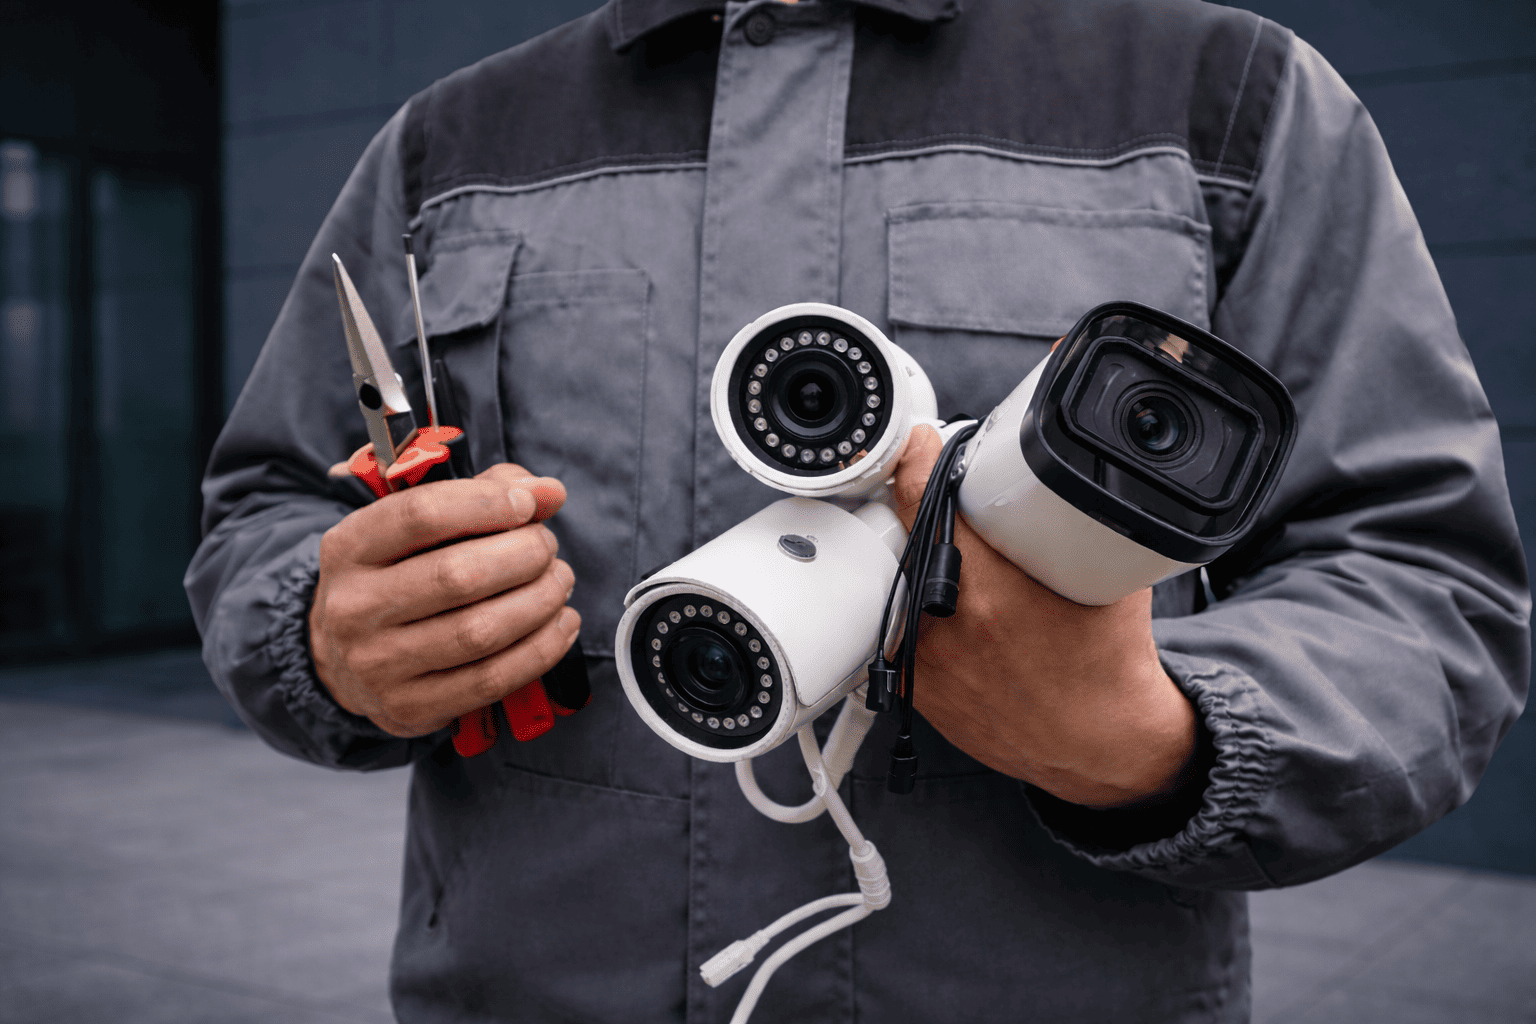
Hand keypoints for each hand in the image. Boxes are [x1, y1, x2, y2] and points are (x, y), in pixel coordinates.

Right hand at [309, 463, 580, 736]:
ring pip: (479, 632)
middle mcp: (353, 608)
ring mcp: (378, 665)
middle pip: (457, 576)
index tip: (528, 504)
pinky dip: (542, 649)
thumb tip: (550, 492)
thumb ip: (484, 493)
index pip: (421, 515)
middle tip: (547, 547)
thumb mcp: (419, 525)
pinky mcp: (410, 706)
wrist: (347, 660)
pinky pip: (492, 679)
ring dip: (540, 601)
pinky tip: (562, 623)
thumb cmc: (401, 574)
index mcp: (348, 548)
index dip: (488, 504)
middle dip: (523, 555)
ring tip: (559, 581)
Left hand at [891, 425, 1196, 807]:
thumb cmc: (1111, 665)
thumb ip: (1083, 523)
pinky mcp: (921, 692)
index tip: (918, 444)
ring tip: (953, 561)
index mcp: (991, 594)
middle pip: (905, 543)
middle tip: (940, 499)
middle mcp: (950, 629)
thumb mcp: (1109, 576)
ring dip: (916, 565)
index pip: (927, 505)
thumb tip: (1070, 474)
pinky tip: (951, 606)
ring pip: (899, 589)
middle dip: (917, 514)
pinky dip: (920, 611)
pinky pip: (903, 633)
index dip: (917, 463)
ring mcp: (929, 666)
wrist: (1104, 745)